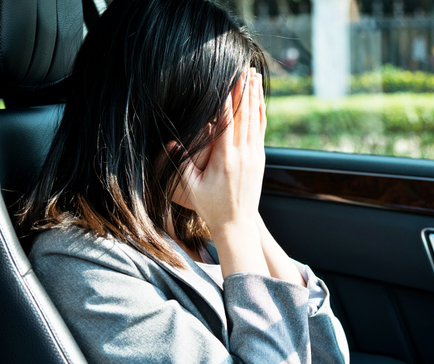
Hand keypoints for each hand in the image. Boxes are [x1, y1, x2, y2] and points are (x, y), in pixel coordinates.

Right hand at [179, 67, 266, 234]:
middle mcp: (243, 155)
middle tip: (244, 69)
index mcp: (225, 159)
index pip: (226, 122)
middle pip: (245, 116)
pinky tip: (260, 100)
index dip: (226, 100)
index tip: (227, 81)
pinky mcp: (260, 159)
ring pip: (256, 120)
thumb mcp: (189, 187)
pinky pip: (261, 130)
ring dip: (254, 97)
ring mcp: (254, 156)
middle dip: (244, 91)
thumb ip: (181, 164)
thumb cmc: (210, 206)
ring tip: (254, 77)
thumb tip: (172, 142)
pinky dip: (260, 113)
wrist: (237, 223)